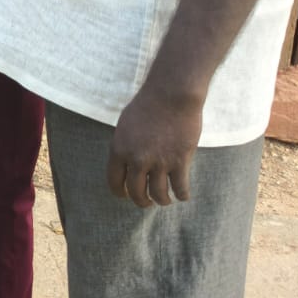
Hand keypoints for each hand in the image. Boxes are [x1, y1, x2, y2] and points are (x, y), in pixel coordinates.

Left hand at [108, 82, 202, 207]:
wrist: (171, 95)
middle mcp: (136, 159)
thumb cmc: (148, 105)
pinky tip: (182, 194)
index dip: (120, 192)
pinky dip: (182, 195)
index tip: (126, 196)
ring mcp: (159, 162)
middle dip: (142, 201)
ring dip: (162, 200)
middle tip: (147, 202)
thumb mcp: (125, 125)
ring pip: (159, 194)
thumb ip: (124, 145)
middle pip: (136, 192)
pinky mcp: (180, 161)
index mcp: (119, 150)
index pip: (114, 181)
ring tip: (165, 199)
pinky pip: (180, 188)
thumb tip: (125, 162)